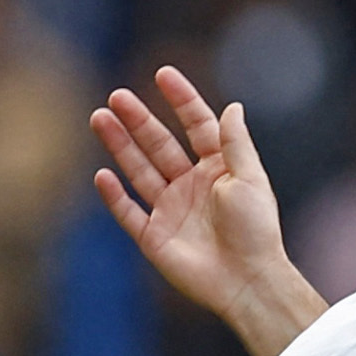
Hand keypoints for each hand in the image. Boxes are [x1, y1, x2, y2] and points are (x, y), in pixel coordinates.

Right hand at [90, 68, 323, 355]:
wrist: (248, 281)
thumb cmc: (256, 230)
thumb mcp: (251, 178)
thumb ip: (236, 142)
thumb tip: (232, 105)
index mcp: (218, 169)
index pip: (196, 125)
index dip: (181, 100)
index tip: (163, 74)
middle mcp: (191, 186)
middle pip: (159, 144)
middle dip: (138, 120)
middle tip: (117, 96)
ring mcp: (171, 211)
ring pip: (139, 171)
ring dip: (120, 145)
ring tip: (100, 118)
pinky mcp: (154, 238)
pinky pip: (129, 213)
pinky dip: (115, 196)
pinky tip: (102, 174)